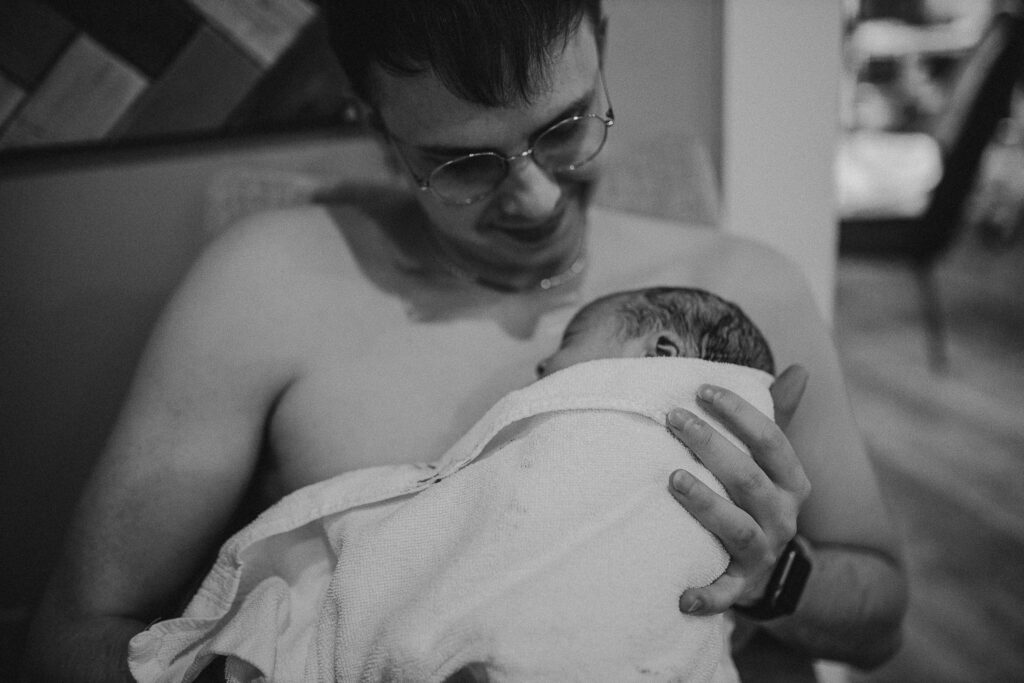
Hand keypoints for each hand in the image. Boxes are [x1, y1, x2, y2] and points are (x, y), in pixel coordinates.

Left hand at [667, 364, 810, 614]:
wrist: (775, 573)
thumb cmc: (760, 501)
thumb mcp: (773, 463)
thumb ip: (779, 417)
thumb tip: (799, 369)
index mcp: (792, 484)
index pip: (772, 442)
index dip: (740, 414)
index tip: (701, 389)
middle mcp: (783, 518)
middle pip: (749, 480)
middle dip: (712, 446)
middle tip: (674, 419)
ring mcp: (763, 554)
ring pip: (738, 529)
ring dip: (707, 504)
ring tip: (672, 478)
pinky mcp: (741, 587)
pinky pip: (725, 596)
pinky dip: (706, 597)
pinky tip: (681, 595)